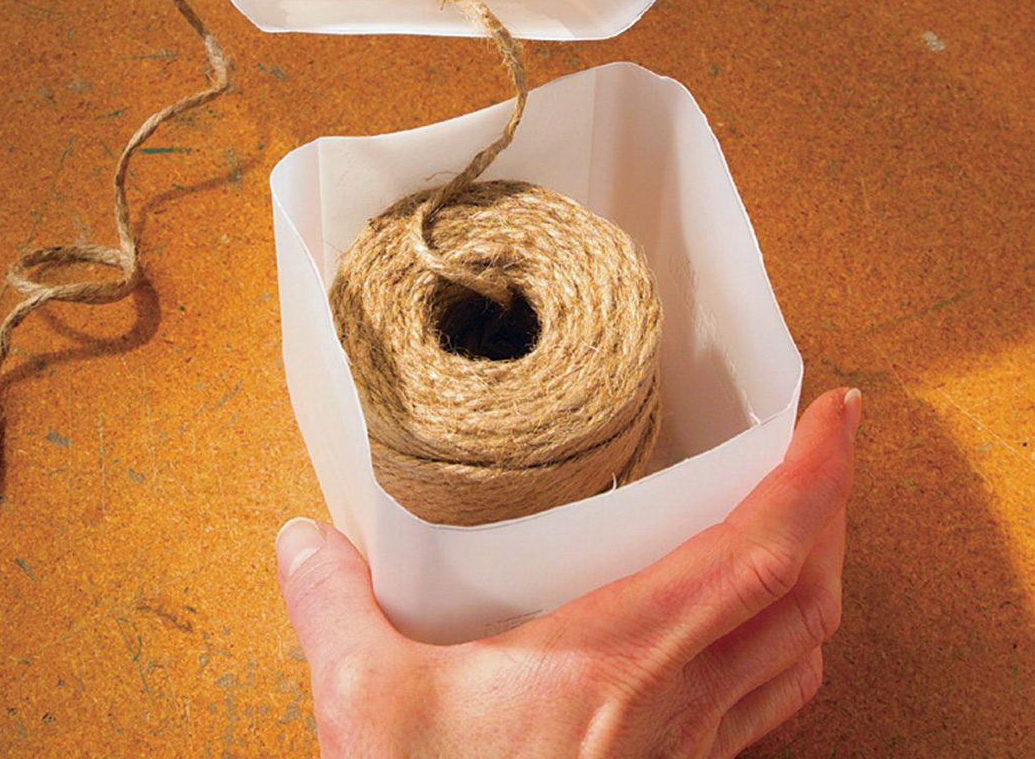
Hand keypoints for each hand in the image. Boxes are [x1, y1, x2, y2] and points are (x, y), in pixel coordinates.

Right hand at [275, 387, 859, 757]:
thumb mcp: (368, 712)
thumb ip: (335, 611)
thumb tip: (303, 541)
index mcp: (621, 659)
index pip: (761, 554)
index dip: (813, 476)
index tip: (833, 411)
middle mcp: (680, 702)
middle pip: (807, 594)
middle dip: (831, 508)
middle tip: (817, 446)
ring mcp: (692, 750)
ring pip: (801, 651)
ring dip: (817, 575)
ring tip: (800, 522)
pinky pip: (769, 701)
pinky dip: (785, 643)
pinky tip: (747, 629)